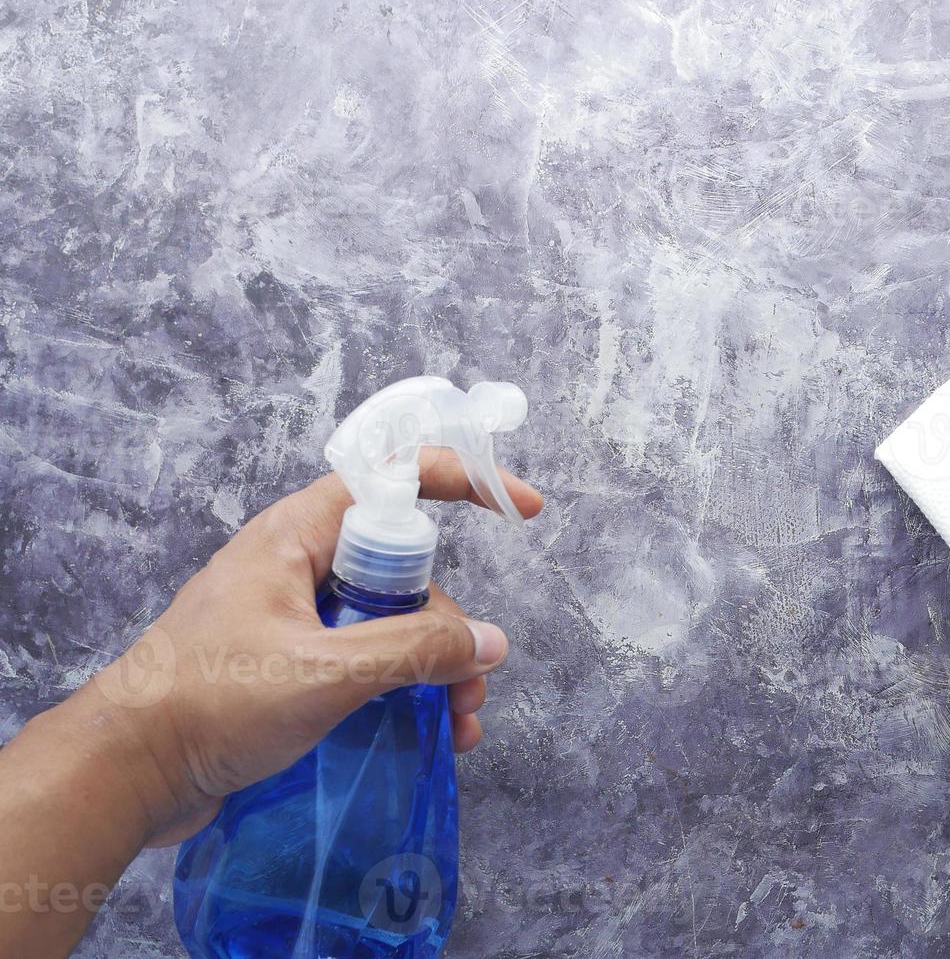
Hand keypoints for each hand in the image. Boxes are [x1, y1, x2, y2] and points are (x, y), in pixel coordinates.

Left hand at [0, 449, 540, 954]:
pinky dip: (403, 691)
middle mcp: (299, 566)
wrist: (126, 773)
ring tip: (457, 728)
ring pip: (391, 623)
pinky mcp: (290, 667)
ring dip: (434, 671)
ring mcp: (294, 619)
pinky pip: (365, 661)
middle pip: (405, 570)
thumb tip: (489, 643)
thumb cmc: (209, 703)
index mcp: (297, 536)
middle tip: (472, 686)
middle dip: (452, 626)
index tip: (522, 508)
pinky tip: (428, 735)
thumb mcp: (326, 672)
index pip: (394, 478)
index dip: (463, 481)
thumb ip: (415, 651)